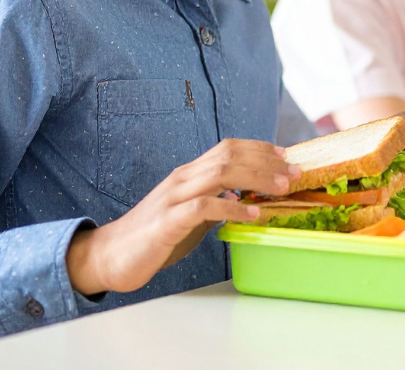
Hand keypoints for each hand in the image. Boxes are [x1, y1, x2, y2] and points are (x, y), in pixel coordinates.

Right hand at [66, 139, 298, 295]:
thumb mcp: (192, 214)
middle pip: (229, 156)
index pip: (228, 148)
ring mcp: (173, 197)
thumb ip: (216, 202)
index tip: (286, 156)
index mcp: (189, 174)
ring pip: (220, 173)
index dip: (259, 149)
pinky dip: (232, 207)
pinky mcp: (167, 221)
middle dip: (266, 162)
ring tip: (281, 189)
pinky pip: (204, 207)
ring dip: (256, 178)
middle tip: (295, 174)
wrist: (110, 255)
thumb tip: (248, 199)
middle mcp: (182, 178)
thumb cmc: (154, 236)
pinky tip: (252, 214)